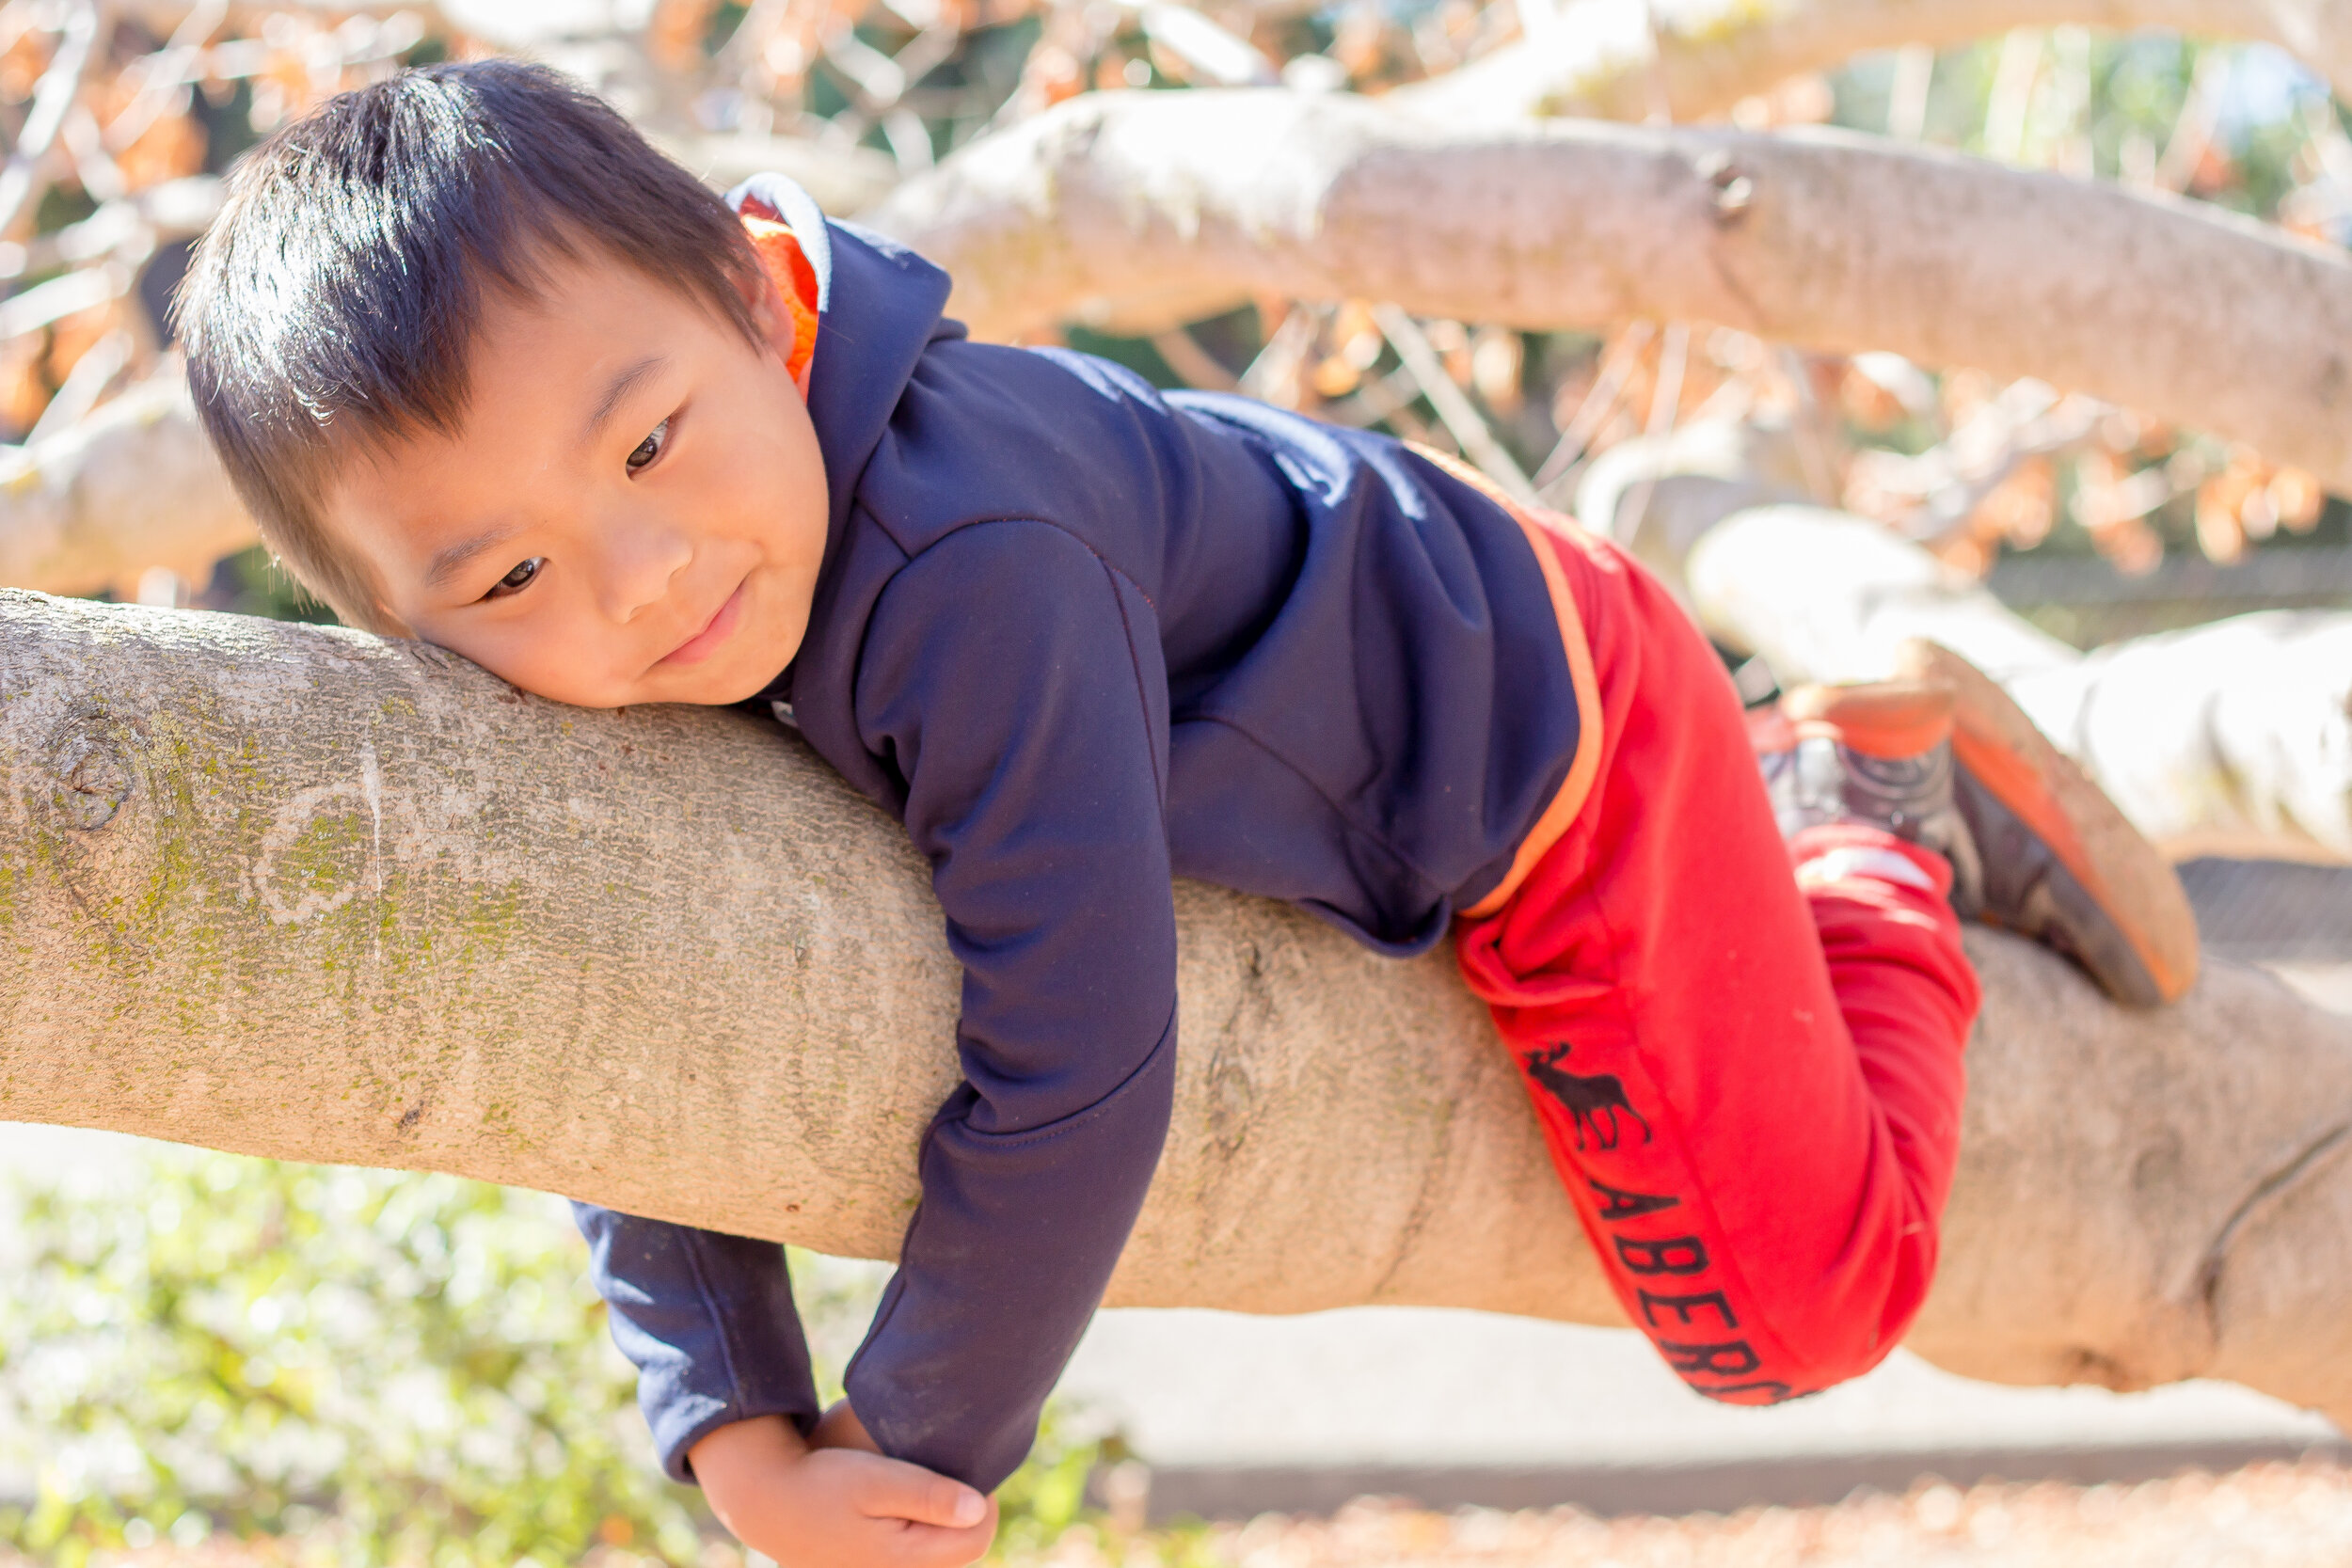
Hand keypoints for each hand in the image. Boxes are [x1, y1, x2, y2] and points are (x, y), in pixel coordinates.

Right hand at [689, 1413, 999, 1567]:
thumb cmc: (821, 1483)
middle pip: (959, 1549)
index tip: (970, 1470)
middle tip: (945, 1470)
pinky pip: (911, 1554)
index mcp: (903, 1559)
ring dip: (938, 1521)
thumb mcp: (875, 1479)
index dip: (984, 1504)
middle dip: (961, 1512)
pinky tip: (900, 1504)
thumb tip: (978, 1508)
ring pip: (935, 1552)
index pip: (976, 1541)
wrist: (767, 1502)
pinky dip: (915, 1530)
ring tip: (919, 1485)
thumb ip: (928, 1494)